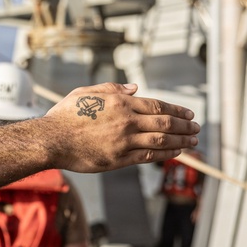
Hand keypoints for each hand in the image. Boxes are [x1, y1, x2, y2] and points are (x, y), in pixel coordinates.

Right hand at [41, 83, 198, 172]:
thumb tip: (135, 88)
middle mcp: (126, 121)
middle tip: (196, 127)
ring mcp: (124, 141)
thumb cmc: (64, 116)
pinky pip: (148, 156)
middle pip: (165, 122)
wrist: (50, 140)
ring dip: (181, 140)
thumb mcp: (85, 92)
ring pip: (161, 140)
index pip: (158, 105)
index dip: (177, 109)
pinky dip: (165, 154)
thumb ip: (112, 89)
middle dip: (185, 125)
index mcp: (120, 103)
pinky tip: (174, 152)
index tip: (189, 113)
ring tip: (192, 141)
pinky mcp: (119, 158)